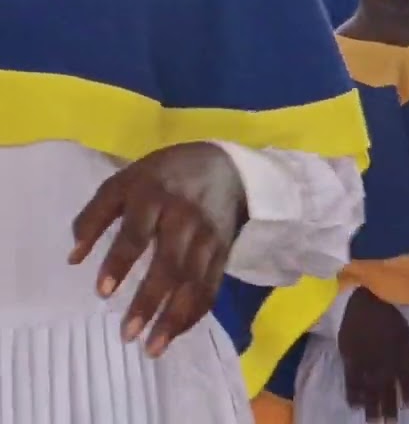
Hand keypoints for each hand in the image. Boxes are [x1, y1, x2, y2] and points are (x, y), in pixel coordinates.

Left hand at [69, 142, 246, 356]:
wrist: (228, 168)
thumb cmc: (164, 177)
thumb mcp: (125, 182)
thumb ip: (96, 215)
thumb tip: (73, 258)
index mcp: (154, 197)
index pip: (137, 234)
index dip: (119, 263)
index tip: (102, 293)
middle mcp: (185, 219)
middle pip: (170, 264)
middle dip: (149, 301)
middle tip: (128, 335)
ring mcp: (208, 238)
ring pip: (194, 282)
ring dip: (174, 317)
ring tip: (153, 347)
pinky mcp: (224, 252)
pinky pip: (211, 286)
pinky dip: (195, 312)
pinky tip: (177, 333)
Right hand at [338, 287, 408, 419]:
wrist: (360, 303)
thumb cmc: (385, 315)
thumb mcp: (405, 328)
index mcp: (400, 353)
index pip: (407, 378)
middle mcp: (384, 361)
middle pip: (388, 388)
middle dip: (390, 407)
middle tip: (392, 423)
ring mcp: (366, 363)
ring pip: (370, 389)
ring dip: (372, 407)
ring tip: (374, 421)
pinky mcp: (350, 360)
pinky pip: (351, 382)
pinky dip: (353, 394)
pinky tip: (355, 406)